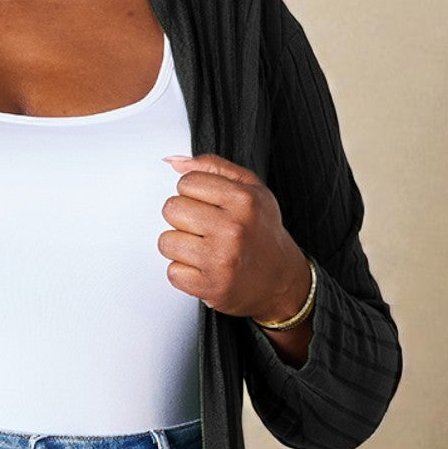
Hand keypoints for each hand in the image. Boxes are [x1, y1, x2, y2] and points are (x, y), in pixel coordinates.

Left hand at [159, 152, 309, 321]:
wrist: (281, 280)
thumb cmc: (261, 231)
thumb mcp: (251, 189)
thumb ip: (213, 167)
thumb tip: (173, 161)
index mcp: (244, 200)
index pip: (187, 182)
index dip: (193, 193)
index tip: (207, 205)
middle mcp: (233, 229)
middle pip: (172, 209)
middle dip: (183, 218)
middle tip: (203, 228)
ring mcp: (221, 260)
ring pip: (166, 241)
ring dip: (179, 246)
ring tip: (202, 249)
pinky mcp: (211, 286)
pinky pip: (172, 272)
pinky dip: (184, 272)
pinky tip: (203, 268)